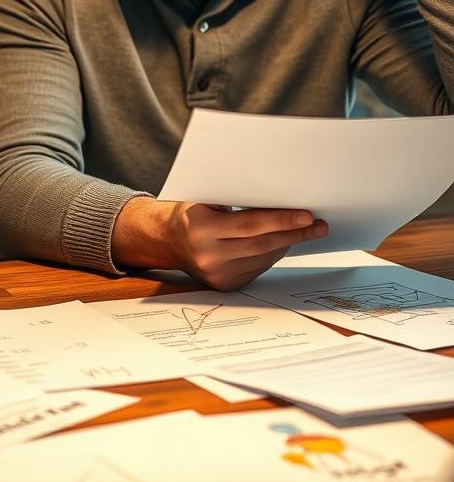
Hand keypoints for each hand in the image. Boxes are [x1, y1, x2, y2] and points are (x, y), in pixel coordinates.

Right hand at [113, 196, 327, 290]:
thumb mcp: (203, 199)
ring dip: (286, 243)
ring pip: (263, 258)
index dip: (280, 220)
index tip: (306, 214)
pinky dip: (272, 254)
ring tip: (305, 230)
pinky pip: (257, 268)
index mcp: (199, 229)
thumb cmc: (187, 212)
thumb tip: (277, 196)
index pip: (249, 225)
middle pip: (261, 244)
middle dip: (294, 233)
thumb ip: (233, 199)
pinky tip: (281, 241)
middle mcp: (207, 255)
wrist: (164, 240)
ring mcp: (216, 274)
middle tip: (317, 224)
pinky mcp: (224, 285)